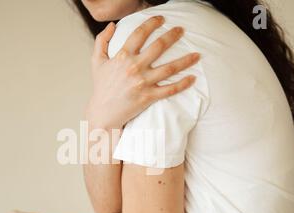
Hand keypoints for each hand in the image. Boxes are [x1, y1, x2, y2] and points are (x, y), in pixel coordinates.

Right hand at [85, 16, 199, 129]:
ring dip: (186, 60)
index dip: (152, 23)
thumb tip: (112, 25)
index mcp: (122, 56)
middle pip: (159, 47)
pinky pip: (170, 90)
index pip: (140, 34)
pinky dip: (183, 84)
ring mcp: (142, 83)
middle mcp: (134, 67)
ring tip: (197, 54)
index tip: (161, 19)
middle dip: (173, 35)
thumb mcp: (97, 61)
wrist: (103, 112)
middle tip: (182, 30)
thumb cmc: (101, 87)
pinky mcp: (148, 97)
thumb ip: (101, 41)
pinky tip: (192, 78)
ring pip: (169, 68)